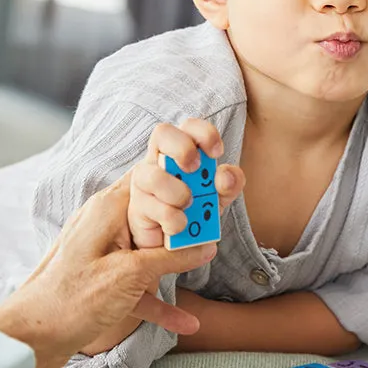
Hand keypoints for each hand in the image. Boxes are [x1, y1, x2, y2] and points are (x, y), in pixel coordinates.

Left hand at [0, 173, 219, 367]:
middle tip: (214, 229)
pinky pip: (140, 284)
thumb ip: (170, 258)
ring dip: (175, 260)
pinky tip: (186, 322)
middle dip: (186, 219)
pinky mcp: (102, 278)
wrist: (25, 340)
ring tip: (203, 266)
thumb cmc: (68, 301)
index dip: (182, 177)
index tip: (208, 190)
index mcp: (110, 208)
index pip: (152, 174)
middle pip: (156, 210)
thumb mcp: (130, 276)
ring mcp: (104, 251)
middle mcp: (107, 223)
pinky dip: (160, 299)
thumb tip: (205, 246)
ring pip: (151, 247)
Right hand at [128, 118, 244, 248]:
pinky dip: (175, 220)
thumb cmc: (197, 208)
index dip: (204, 133)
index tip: (216, 153)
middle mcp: (160, 160)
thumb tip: (226, 175)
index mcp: (182, 151)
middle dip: (182, 149)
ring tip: (187, 206)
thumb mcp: (220, 195)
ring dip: (177, 193)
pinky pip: (156, 209)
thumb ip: (229, 183)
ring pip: (153, 175)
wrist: (178, 241)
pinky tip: (179, 226)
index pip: (189, 126)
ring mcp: (144, 183)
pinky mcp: (137, 208)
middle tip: (195, 169)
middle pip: (162, 132)